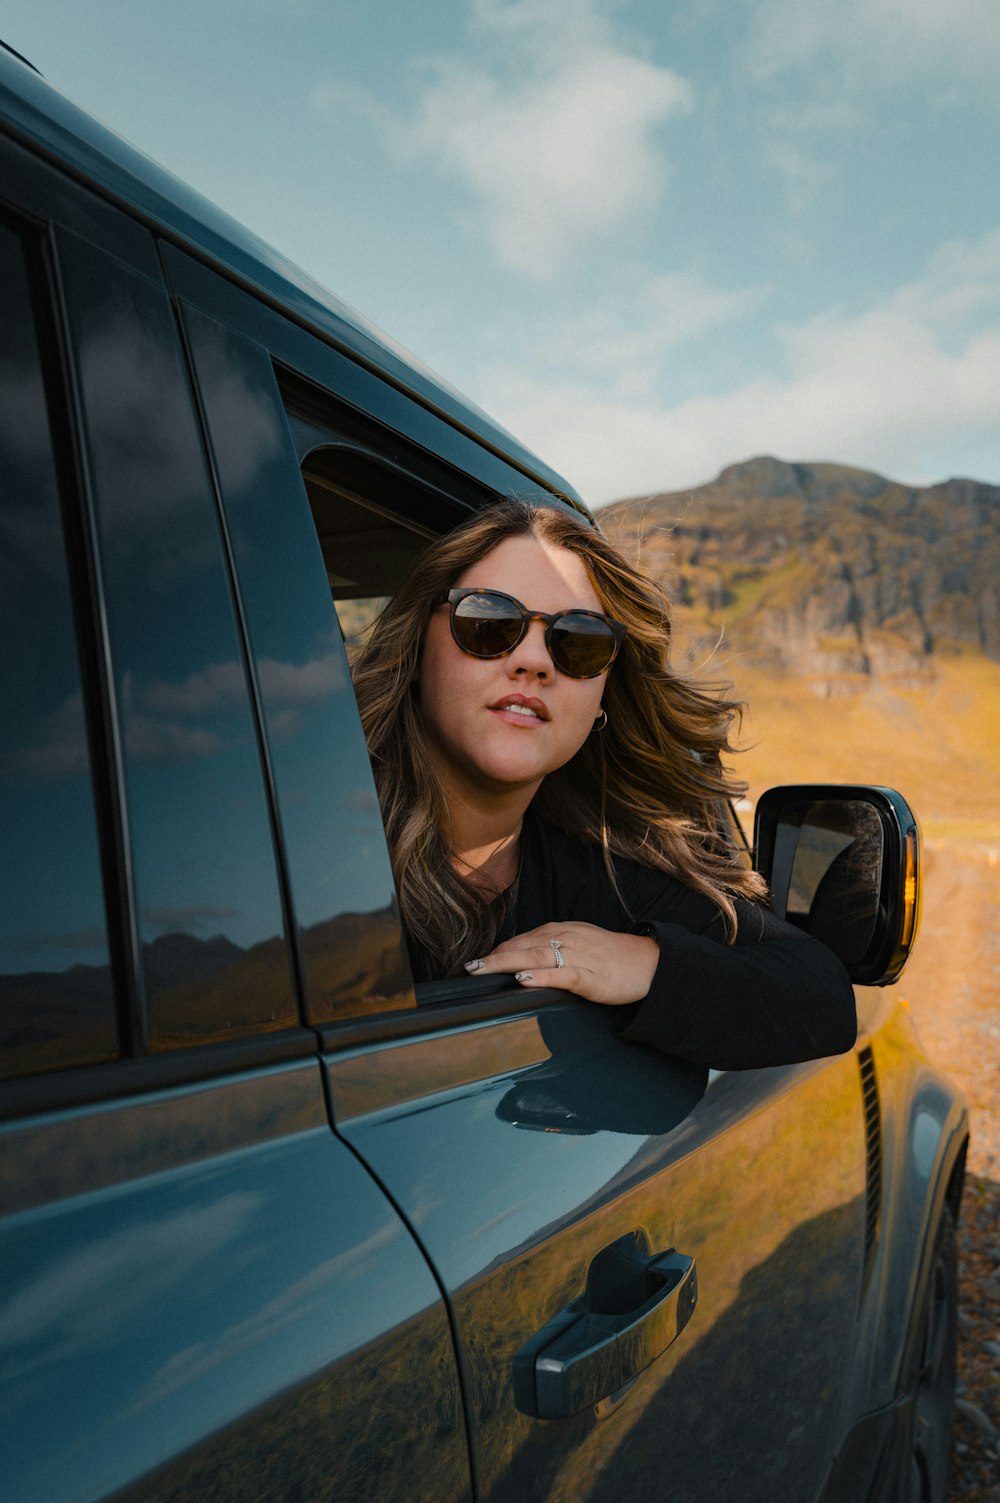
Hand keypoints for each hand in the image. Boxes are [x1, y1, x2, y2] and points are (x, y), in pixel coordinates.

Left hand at [465, 921, 659, 1004]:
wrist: (648, 962)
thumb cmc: (609, 955)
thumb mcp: (576, 943)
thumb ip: (549, 948)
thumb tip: (519, 961)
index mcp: (561, 931)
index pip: (521, 940)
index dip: (498, 952)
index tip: (477, 963)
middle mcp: (566, 939)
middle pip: (523, 947)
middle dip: (494, 958)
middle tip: (469, 968)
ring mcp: (579, 957)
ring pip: (537, 957)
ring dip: (507, 964)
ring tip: (483, 970)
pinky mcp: (592, 977)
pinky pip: (564, 975)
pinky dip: (543, 977)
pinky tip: (525, 980)